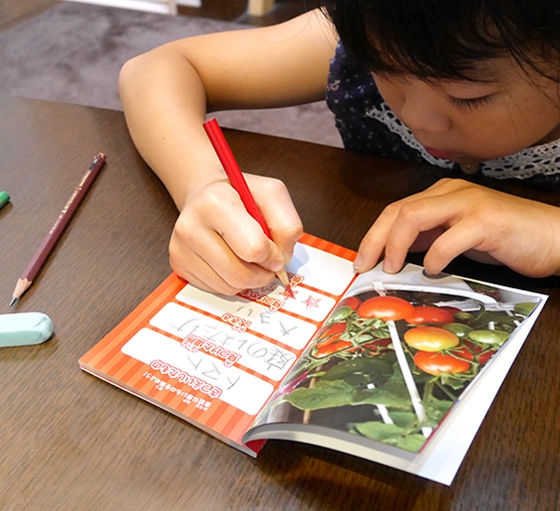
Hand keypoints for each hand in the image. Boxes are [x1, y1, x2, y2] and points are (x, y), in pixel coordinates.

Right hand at [169, 172, 302, 293]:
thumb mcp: (272, 195)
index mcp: (215, 202)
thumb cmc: (241, 196)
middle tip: (266, 261)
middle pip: (240, 275)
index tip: (274, 248)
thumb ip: (287, 225)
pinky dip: (231, 282)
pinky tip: (231, 261)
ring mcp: (181, 247)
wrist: (205, 194)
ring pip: (229, 287)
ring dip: (248, 280)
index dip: (272, 254)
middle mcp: (191, 226)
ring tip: (248, 259)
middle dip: (262, 273)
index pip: (254, 248)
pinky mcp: (178, 264)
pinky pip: (216, 289)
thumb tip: (281, 260)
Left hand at [354, 178, 559, 277]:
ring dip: (396, 245)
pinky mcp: (487, 220)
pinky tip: (433, 269)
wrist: (552, 237)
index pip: (395, 211)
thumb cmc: (504, 239)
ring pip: (414, 216)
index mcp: (441, 195)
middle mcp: (450, 193)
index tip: (361, 261)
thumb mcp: (456, 238)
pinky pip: (449, 237)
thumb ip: (427, 239)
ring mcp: (469, 203)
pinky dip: (435, 256)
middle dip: (374, 240)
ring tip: (392, 268)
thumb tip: (393, 257)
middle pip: (397, 211)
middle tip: (365, 267)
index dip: (373, 236)